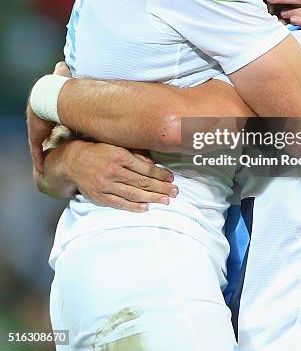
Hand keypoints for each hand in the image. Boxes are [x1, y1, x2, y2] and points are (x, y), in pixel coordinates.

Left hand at [27, 61, 71, 172]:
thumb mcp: (59, 77)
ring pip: (37, 142)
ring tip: (47, 158)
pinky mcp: (35, 137)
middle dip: (44, 135)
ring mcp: (35, 128)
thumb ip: (61, 71)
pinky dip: (39, 159)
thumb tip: (61, 62)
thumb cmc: (57, 87)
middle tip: (50, 142)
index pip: (44, 115)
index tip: (54, 126)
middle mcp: (36, 118)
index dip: (49, 120)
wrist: (48, 95)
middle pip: (40, 129)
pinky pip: (36, 151)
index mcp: (41, 105)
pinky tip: (42, 168)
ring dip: (41, 149)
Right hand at [63, 140, 177, 211]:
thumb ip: (135, 155)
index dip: (160, 174)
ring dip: (152, 198)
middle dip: (161, 188)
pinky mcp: (99, 197)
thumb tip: (152, 164)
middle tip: (175, 192)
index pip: (145, 168)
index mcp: (119, 156)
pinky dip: (133, 206)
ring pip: (133, 194)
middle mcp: (113, 171)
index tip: (171, 178)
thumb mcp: (116, 146)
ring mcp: (106, 185)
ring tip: (165, 201)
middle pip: (142, 182)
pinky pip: (119, 203)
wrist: (73, 161)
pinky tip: (145, 207)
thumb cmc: (98, 152)